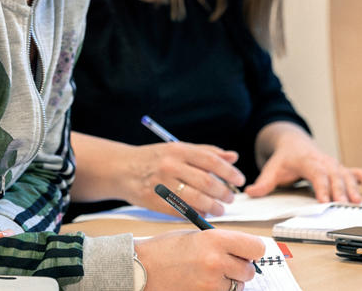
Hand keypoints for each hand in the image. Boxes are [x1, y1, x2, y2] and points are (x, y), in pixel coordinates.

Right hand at [124, 142, 245, 216]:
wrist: (122, 169)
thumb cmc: (153, 158)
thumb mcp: (178, 148)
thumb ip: (206, 152)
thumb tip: (233, 157)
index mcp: (178, 150)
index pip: (211, 161)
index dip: (229, 172)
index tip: (239, 180)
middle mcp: (171, 166)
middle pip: (207, 181)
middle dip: (224, 192)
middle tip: (230, 197)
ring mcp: (162, 185)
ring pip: (197, 199)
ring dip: (214, 206)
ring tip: (220, 208)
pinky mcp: (156, 202)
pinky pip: (182, 211)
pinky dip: (197, 214)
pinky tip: (203, 213)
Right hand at [135, 229, 263, 290]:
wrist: (143, 268)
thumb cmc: (166, 250)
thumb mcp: (197, 236)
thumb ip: (224, 242)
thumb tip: (248, 252)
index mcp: (215, 240)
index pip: (256, 247)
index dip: (252, 250)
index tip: (246, 251)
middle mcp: (216, 262)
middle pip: (249, 270)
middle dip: (239, 267)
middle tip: (223, 263)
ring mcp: (211, 284)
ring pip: (238, 286)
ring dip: (229, 282)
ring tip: (207, 274)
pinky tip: (201, 283)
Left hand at [245, 123, 361, 202]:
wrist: (294, 142)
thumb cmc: (284, 158)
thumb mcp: (272, 169)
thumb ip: (263, 182)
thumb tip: (250, 192)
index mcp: (306, 160)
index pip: (316, 173)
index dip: (321, 186)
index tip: (324, 200)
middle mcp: (323, 161)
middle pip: (334, 175)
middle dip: (339, 190)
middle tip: (342, 204)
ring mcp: (334, 165)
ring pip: (347, 176)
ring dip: (353, 189)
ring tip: (358, 203)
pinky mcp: (341, 168)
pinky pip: (357, 173)